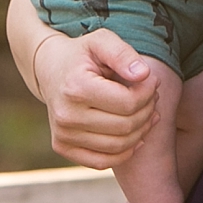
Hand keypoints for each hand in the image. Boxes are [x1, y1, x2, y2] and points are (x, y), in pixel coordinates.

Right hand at [35, 28, 160, 167]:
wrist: (49, 69)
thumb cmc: (81, 54)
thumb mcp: (101, 41)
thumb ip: (123, 54)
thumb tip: (144, 75)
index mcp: (76, 88)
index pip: (128, 103)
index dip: (148, 93)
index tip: (152, 81)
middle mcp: (66, 115)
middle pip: (126, 126)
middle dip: (147, 111)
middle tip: (152, 96)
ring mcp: (62, 135)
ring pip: (118, 146)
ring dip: (141, 131)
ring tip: (147, 112)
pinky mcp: (62, 147)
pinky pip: (102, 162)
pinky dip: (125, 152)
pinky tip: (136, 135)